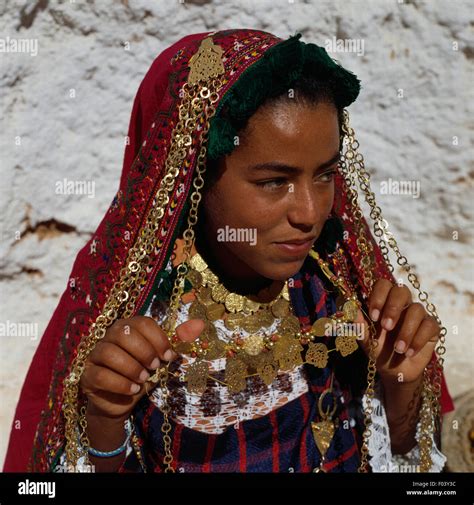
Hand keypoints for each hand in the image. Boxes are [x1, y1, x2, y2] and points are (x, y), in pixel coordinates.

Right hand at [80, 316, 204, 418]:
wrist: (119, 403)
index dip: (157, 338)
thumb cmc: (140, 377)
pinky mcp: (86, 375)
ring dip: (131, 366)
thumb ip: (171, 346)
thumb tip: (196, 327)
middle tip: (155, 366)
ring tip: (143, 379)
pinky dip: (120, 383)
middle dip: (144, 350)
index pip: (141, 322)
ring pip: (109, 352)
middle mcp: (108, 337)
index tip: (168, 356)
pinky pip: (100, 374)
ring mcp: (94, 355)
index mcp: (127, 328)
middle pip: (123, 333)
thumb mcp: (157, 362)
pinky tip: (133, 390)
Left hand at [356, 279, 439, 385]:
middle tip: (386, 327)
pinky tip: (408, 352)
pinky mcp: (431, 327)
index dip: (378, 296)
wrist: (393, 371)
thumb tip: (348, 307)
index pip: (383, 285)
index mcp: (383, 302)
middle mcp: (402, 304)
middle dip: (393, 308)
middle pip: (402, 290)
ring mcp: (418, 314)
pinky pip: (430, 325)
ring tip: (398, 349)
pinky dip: (418, 340)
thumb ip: (358, 323)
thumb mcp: (366, 338)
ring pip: (417, 309)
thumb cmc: (378, 349)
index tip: (373, 316)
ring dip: (406, 330)